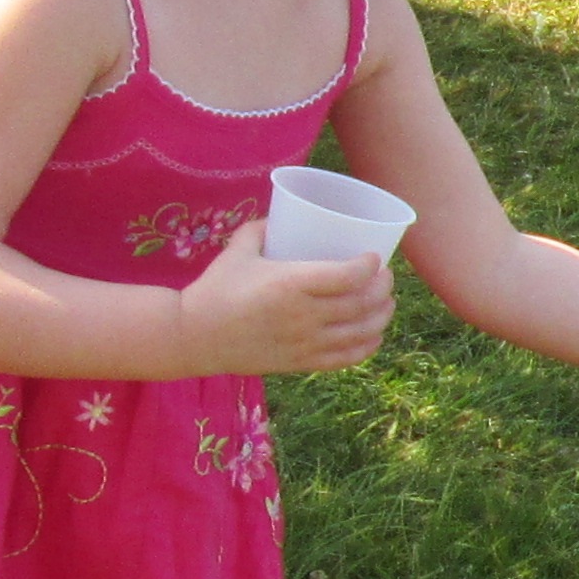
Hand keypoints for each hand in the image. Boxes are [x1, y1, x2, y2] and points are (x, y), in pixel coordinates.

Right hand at [175, 221, 394, 375]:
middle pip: (362, 303)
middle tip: (385, 276)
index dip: (370, 266)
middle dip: (383, 287)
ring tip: (386, 303)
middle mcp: (304, 315)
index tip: (374, 256)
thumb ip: (263, 228)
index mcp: (291, 283)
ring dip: (382, 316)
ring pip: (361, 332)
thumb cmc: (215, 288)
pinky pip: (346, 358)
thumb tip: (283, 214)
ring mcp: (305, 343)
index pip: (348, 275)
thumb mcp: (239, 249)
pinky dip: (367, 347)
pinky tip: (373, 335)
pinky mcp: (301, 363)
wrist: (193, 336)